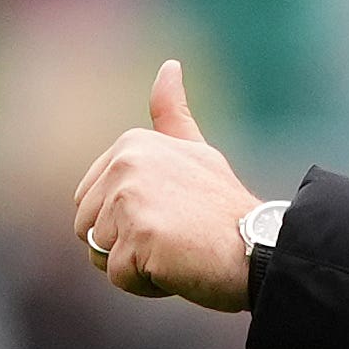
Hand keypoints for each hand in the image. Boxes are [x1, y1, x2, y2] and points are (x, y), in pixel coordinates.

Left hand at [71, 62, 258, 310]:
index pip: (89, 204)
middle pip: (87, 230)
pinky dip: (147, 284)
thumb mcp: (197, 152)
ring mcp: (129, 198)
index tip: (170, 219)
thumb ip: (172, 116)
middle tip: (174, 239)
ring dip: (135, 266)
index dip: (125, 224)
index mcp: (130, 144)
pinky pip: (119, 277)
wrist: (260, 248)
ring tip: (176, 251)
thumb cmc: (226, 211)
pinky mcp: (137, 235)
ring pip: (100, 255)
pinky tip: (179, 267)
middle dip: (124, 247)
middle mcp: (125, 164)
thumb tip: (169, 65)